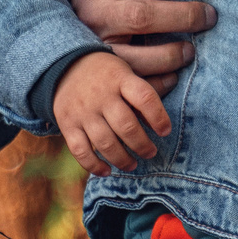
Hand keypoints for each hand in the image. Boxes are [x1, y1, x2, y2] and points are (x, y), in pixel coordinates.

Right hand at [51, 51, 170, 176]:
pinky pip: (80, 150)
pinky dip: (94, 165)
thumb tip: (174, 81)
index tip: (165, 131)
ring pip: (105, 142)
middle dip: (142, 145)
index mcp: (119, 78)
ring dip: (122, 159)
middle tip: (151, 152)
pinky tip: (107, 171)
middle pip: (126, 126)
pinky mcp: (67, 124)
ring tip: (133, 164)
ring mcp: (83, 111)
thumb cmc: (105, 73)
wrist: (63, 66)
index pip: (144, 97)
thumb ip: (148, 81)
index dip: (158, 116)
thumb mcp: (127, 67)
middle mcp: (101, 95)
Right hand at [71, 0, 220, 91]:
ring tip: (193, 48)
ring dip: (172, 54)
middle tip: (211, 17)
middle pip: (145, 15)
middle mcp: (92, 12)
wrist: (65, 18)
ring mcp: (95, 46)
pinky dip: (158, 81)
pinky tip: (175, 73)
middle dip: (186, 15)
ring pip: (137, 56)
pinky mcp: (102, 72)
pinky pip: (133, 81)